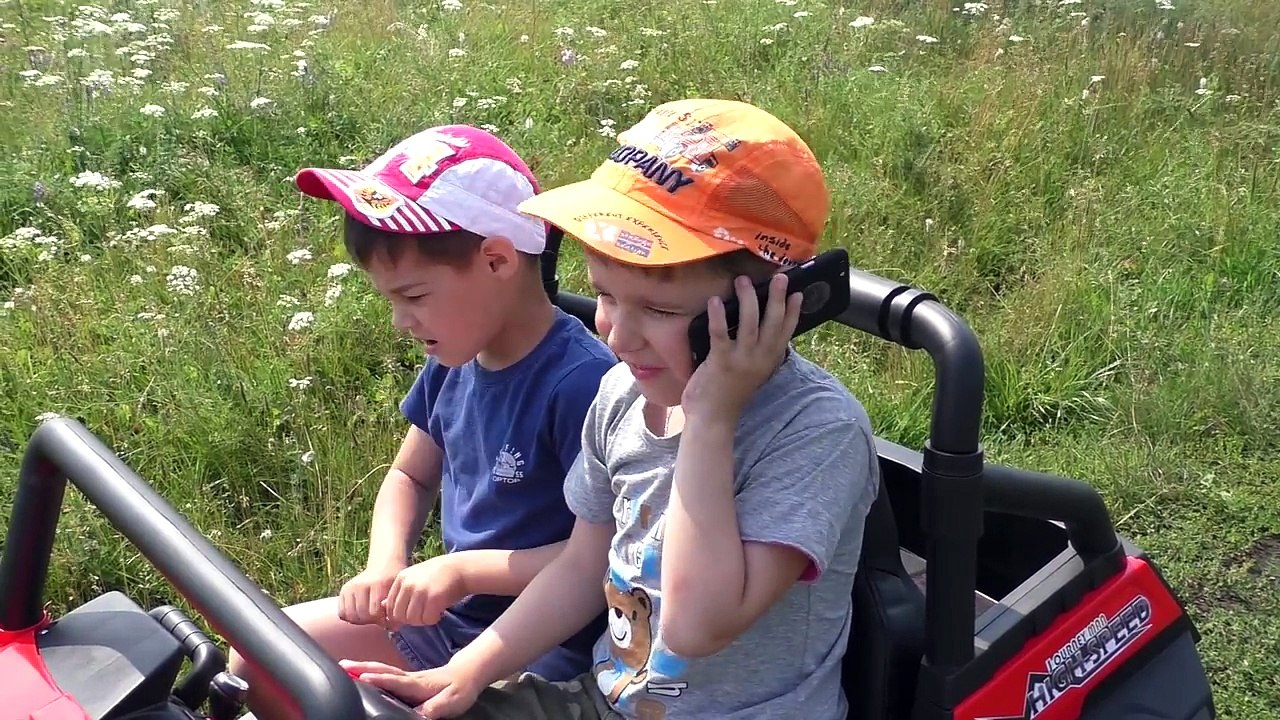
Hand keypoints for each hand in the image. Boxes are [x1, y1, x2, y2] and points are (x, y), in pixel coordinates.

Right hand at [339, 559, 406, 625]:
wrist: (384, 565)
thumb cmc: (393, 581)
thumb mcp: (397, 592)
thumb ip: (394, 609)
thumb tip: (394, 628)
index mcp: (377, 584)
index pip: (374, 612)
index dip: (381, 619)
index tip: (387, 618)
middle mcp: (361, 584)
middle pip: (360, 615)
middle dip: (370, 621)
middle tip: (378, 619)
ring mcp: (350, 587)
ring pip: (349, 615)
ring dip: (359, 621)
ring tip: (369, 617)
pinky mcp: (343, 590)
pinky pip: (342, 612)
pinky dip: (350, 617)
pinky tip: (360, 615)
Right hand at [340, 659, 483, 718]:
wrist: (466, 674)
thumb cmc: (459, 688)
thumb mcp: (451, 701)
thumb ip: (434, 708)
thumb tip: (418, 714)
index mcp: (418, 684)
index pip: (396, 681)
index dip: (380, 680)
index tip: (362, 677)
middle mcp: (409, 678)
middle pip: (383, 670)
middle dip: (362, 667)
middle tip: (342, 665)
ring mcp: (407, 677)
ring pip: (382, 669)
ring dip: (363, 667)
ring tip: (344, 666)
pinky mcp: (406, 679)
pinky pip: (385, 673)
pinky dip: (371, 671)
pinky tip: (361, 673)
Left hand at [384, 554, 469, 627]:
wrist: (461, 568)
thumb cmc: (438, 576)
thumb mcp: (416, 579)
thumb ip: (401, 592)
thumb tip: (382, 609)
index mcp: (401, 579)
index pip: (389, 606)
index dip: (398, 616)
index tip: (411, 616)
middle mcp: (408, 584)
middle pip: (399, 615)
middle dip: (410, 620)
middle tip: (423, 615)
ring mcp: (420, 591)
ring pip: (412, 619)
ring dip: (422, 620)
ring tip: (432, 613)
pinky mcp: (434, 598)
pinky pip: (427, 619)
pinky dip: (433, 620)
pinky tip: (439, 613)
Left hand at [682, 273, 801, 420]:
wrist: (713, 421)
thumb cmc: (728, 396)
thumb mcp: (751, 374)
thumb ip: (755, 355)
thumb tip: (754, 331)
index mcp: (768, 362)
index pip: (786, 333)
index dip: (793, 312)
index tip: (798, 293)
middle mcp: (759, 360)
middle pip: (773, 323)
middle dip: (777, 298)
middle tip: (779, 277)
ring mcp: (741, 361)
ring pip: (750, 323)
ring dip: (748, 299)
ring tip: (743, 281)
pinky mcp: (720, 362)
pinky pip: (720, 334)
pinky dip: (718, 316)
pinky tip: (715, 301)